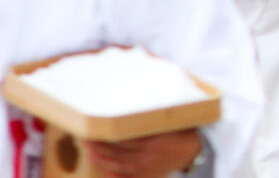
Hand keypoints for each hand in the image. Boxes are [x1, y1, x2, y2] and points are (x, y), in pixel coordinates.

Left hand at [83, 128, 204, 177]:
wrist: (193, 151)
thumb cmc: (179, 132)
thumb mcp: (168, 122)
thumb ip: (150, 119)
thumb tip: (131, 107)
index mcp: (153, 142)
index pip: (124, 140)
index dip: (107, 136)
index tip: (94, 130)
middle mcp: (148, 157)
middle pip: (117, 153)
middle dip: (99, 148)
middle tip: (85, 139)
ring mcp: (146, 169)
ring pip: (117, 166)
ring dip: (101, 160)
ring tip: (89, 151)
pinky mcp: (146, 176)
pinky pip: (125, 177)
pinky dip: (112, 174)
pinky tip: (102, 168)